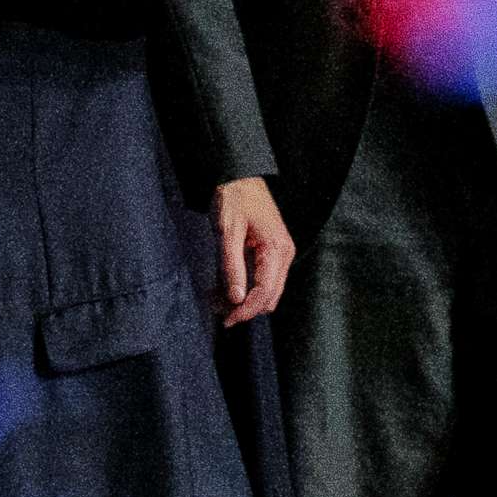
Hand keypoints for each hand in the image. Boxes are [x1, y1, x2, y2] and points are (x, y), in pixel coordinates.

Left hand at [213, 177, 295, 325]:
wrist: (240, 177)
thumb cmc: (233, 199)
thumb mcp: (227, 232)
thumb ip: (230, 266)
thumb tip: (236, 299)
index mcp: (277, 249)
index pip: (265, 292)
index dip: (246, 310)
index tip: (226, 320)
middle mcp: (283, 255)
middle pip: (268, 297)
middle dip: (243, 307)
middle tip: (213, 306)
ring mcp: (278, 255)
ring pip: (264, 291)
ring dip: (241, 299)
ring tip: (212, 296)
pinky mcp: (269, 254)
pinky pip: (259, 279)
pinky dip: (241, 287)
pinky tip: (220, 286)